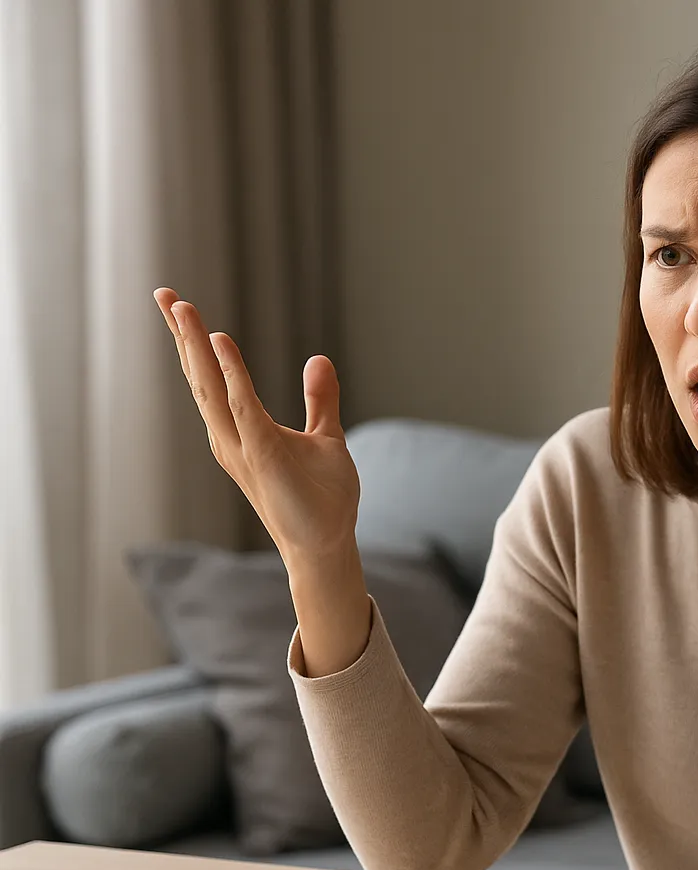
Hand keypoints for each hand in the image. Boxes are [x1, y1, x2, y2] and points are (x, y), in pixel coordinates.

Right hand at [154, 288, 359, 560]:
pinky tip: (220, 342)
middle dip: (182, 335)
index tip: (180, 305)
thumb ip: (320, 400)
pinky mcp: (262, 455)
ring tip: (181, 308)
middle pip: (200, 377)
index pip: (212, 378)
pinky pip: (242, 407)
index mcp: (241, 431)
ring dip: (195, 347)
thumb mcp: (326, 438)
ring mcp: (242, 447)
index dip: (195, 342)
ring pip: (211, 388)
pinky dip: (231, 373)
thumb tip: (318, 359)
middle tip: (164, 293)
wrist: (327, 544)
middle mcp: (231, 438)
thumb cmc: (322, 498)